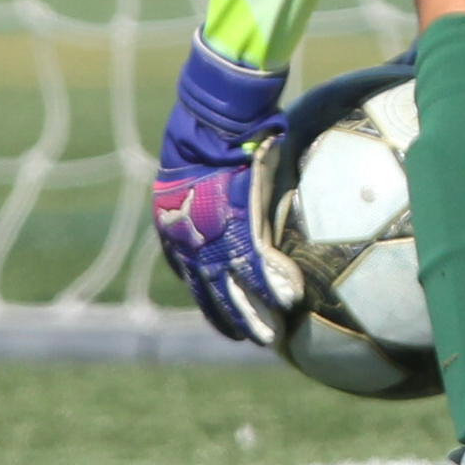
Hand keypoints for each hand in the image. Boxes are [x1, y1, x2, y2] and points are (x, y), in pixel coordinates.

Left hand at [152, 43, 290, 346]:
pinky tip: (288, 303)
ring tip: (271, 336)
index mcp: (176, 232)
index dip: (210, 298)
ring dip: (254, 314)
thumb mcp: (217, 169)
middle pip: (210, 292)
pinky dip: (271, 286)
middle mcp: (188, 244)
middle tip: (250, 338)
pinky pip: (256, 267)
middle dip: (231, 317)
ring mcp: (213, 240)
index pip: (194, 275)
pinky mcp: (237, 232)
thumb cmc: (214, 137)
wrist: (209, 126)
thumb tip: (243, 181)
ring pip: (233, 289)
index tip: (223, 317)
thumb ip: (229, 187)